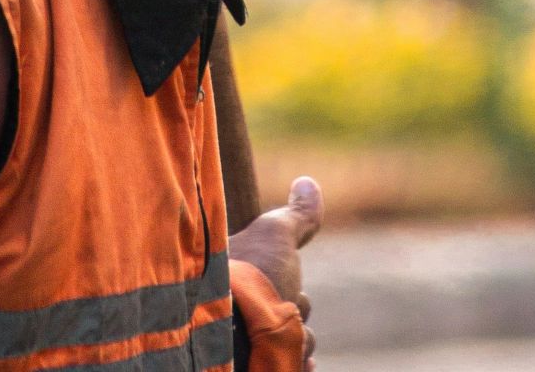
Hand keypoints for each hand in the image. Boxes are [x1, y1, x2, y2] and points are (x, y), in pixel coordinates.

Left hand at [229, 175, 321, 370]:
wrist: (227, 332)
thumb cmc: (247, 279)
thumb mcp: (273, 236)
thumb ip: (294, 215)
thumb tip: (307, 181)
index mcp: (233, 280)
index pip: (283, 281)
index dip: (289, 280)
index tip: (280, 281)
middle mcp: (232, 310)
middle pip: (292, 309)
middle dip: (294, 311)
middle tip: (277, 308)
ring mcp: (242, 342)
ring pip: (296, 340)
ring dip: (297, 340)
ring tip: (274, 336)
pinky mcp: (256, 367)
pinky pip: (292, 367)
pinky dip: (296, 364)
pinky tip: (295, 361)